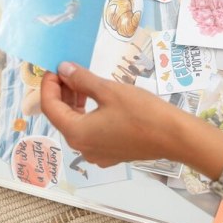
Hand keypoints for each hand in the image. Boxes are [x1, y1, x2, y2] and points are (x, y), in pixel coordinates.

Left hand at [40, 62, 180, 166]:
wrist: (174, 137)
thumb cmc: (142, 113)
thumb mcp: (109, 90)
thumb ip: (82, 80)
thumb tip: (64, 69)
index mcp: (76, 132)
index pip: (50, 107)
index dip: (49, 85)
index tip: (56, 67)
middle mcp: (82, 147)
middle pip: (62, 117)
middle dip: (63, 93)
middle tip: (70, 71)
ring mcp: (97, 154)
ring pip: (78, 125)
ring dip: (77, 104)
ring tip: (85, 83)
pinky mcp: (111, 154)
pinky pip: (92, 133)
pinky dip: (90, 116)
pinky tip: (101, 102)